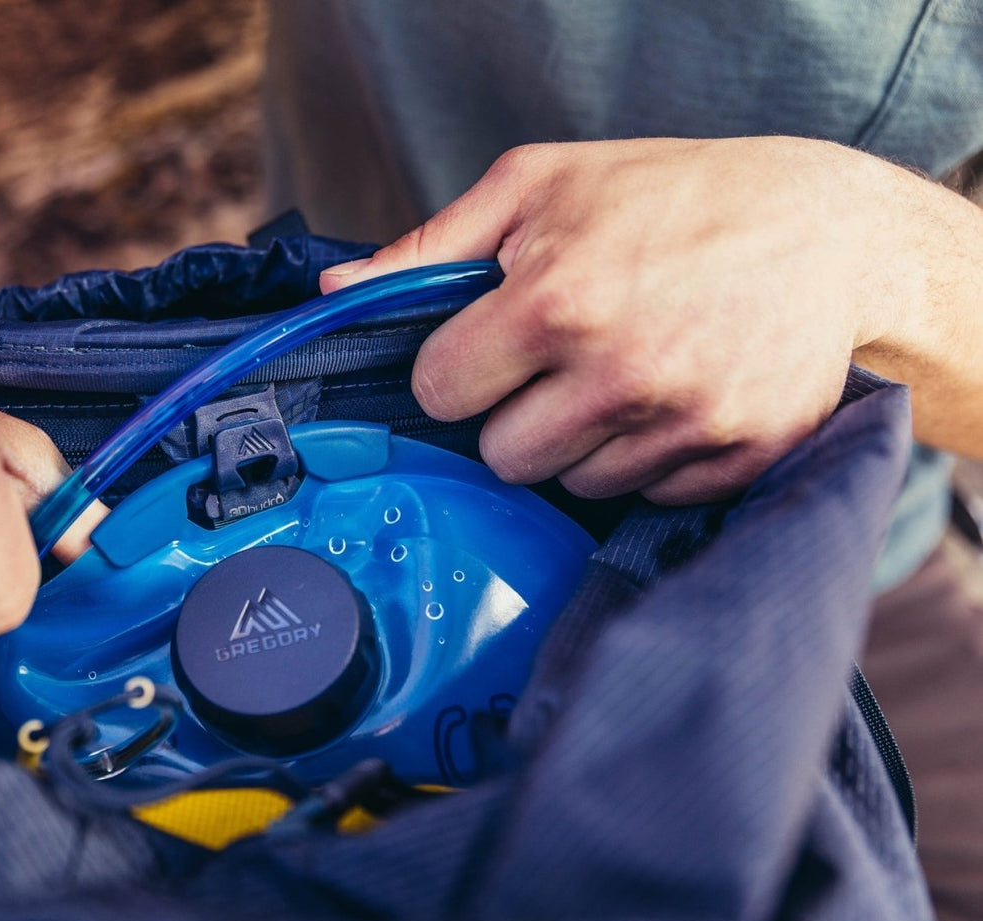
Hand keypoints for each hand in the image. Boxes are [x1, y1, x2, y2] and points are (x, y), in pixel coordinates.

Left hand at [322, 137, 925, 502]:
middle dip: (515, 414)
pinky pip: (648, 496)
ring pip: (573, 486)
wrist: (827, 230)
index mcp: (556, 301)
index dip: (456, 368)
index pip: (440, 392)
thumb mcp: (538, 186)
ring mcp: (686, 423)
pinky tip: (675, 398)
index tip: (490, 345)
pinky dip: (650, 459)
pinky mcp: (740, 458)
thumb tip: (331, 297)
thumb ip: (426, 247)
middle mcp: (620, 373)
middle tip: (562, 361)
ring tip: (626, 372)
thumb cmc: (667, 196)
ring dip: (583, 440)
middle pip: (501, 457)